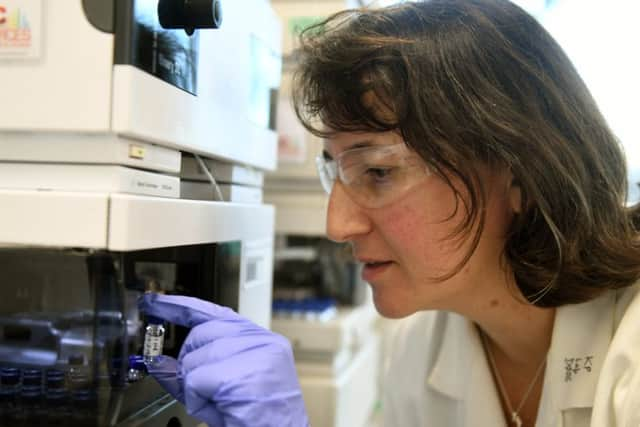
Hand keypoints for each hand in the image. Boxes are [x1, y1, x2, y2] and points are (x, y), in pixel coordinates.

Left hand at [138, 293, 308, 426]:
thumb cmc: (258, 420)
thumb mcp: (221, 391)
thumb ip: (193, 372)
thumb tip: (159, 363)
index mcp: (261, 340)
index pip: (217, 313)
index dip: (182, 307)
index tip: (157, 303)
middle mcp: (263, 341)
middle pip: (203, 332)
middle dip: (190, 361)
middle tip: (200, 387)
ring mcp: (257, 354)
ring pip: (197, 357)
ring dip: (196, 385)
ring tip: (218, 401)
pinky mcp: (244, 374)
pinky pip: (198, 379)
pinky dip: (198, 398)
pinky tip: (219, 406)